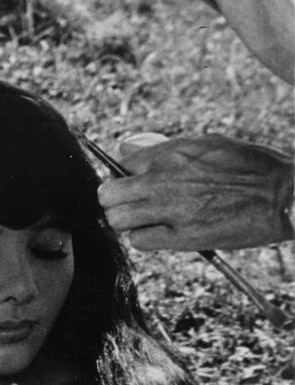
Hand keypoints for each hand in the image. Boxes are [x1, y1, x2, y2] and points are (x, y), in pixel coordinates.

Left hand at [97, 133, 294, 250]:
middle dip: (116, 200)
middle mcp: (164, 179)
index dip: (124, 176)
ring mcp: (171, 208)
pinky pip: (139, 241)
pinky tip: (162, 234)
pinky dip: (145, 239)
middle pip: (107, 194)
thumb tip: (123, 149)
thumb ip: (164, 148)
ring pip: (116, 220)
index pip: (119, 163)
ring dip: (127, 222)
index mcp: (171, 153)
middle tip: (132, 206)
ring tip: (146, 221)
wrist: (286, 194)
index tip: (134, 183)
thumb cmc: (250, 168)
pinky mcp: (183, 236)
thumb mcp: (208, 144)